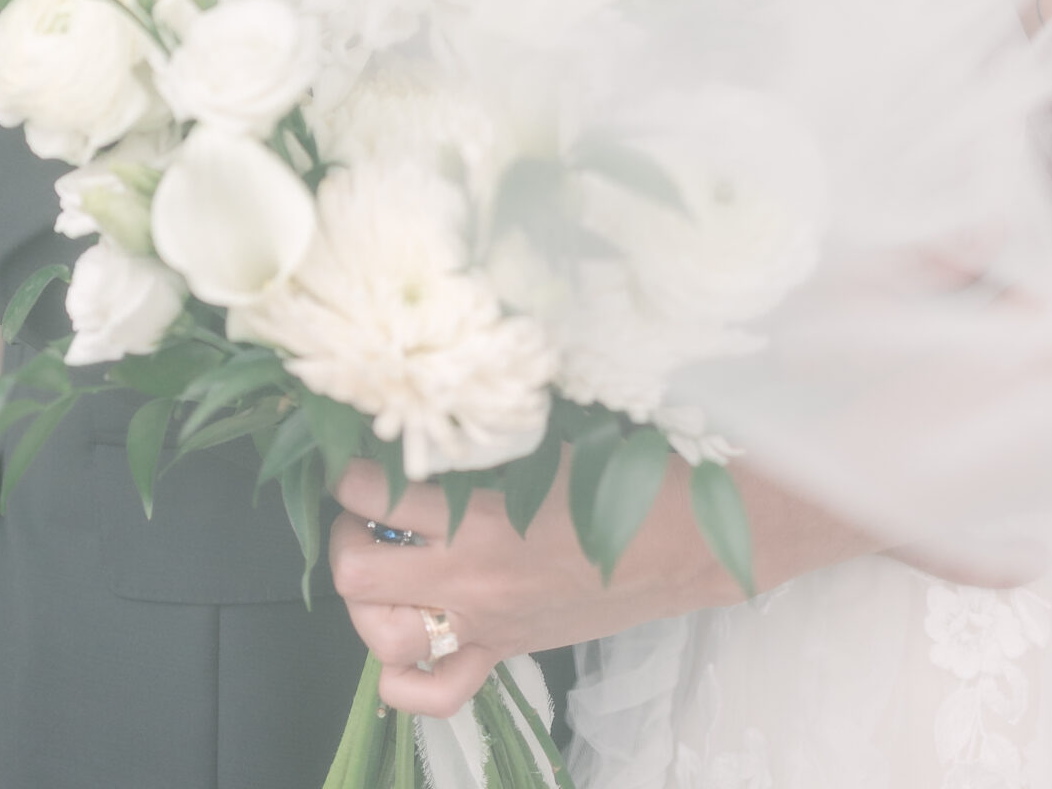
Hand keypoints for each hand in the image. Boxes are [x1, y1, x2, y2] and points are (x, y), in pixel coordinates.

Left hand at [330, 452, 869, 717]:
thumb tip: (449, 361)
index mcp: (484, 516)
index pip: (372, 490)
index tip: (358, 432)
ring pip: (378, 634)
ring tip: (384, 548)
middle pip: (354, 569)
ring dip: (368, 591)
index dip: (349, 458)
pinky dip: (405, 669)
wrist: (707, 534)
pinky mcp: (511, 650)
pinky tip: (409, 627)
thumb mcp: (562, 418)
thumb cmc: (641, 464)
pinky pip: (433, 689)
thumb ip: (498, 407)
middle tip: (364, 494)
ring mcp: (489, 625)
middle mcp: (473, 580)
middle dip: (344, 527)